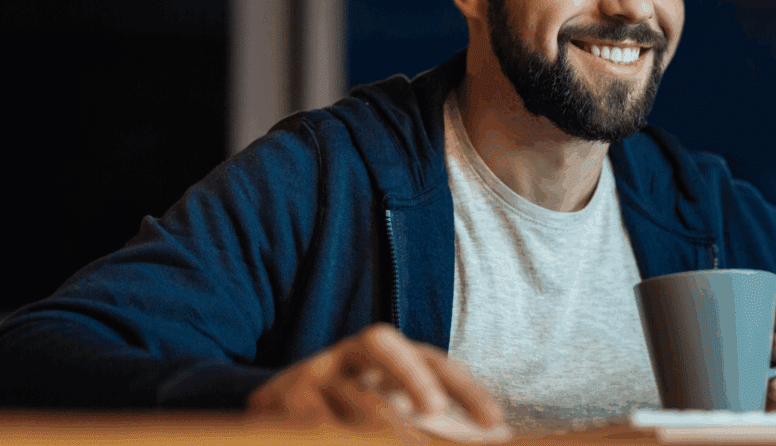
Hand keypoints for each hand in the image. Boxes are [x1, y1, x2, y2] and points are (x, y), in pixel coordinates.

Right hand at [247, 323, 504, 429]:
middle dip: (410, 373)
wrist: (274, 410)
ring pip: (346, 385)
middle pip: (381, 341)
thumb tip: (501, 438)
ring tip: (403, 443)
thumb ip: (440, 429)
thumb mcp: (395, 416)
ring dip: (375, 417)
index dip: (466, 388)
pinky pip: (305, 412)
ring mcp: (315, 372)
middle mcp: (352, 355)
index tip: (497, 425)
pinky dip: (327, 427)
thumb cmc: (351, 413)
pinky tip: (336, 437)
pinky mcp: (281, 397)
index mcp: (389, 357)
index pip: (433, 359)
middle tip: (435, 412)